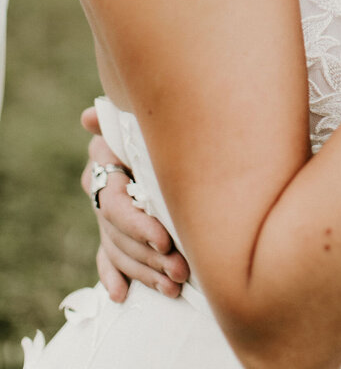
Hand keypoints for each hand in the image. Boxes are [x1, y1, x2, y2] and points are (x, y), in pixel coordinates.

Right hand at [80, 107, 188, 299]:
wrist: (156, 129)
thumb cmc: (154, 121)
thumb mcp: (139, 121)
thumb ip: (118, 120)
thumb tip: (88, 117)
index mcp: (104, 164)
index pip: (115, 207)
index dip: (138, 227)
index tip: (164, 240)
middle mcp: (100, 191)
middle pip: (119, 236)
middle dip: (150, 257)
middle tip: (181, 270)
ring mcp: (104, 214)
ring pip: (118, 251)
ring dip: (143, 273)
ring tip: (172, 286)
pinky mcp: (112, 229)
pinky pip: (106, 258)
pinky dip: (113, 277)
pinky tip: (121, 295)